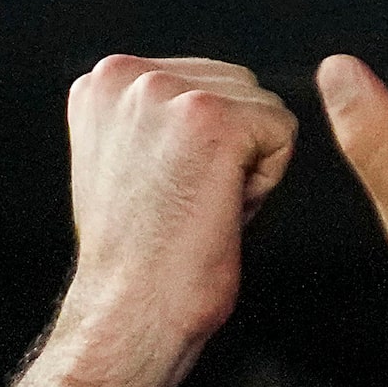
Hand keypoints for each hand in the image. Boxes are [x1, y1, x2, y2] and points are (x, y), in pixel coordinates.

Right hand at [53, 56, 297, 386]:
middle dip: (228, 148)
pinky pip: (283, 132)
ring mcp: (170, 92)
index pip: (202, 81)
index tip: (164, 188)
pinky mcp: (213, 119)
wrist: (130, 310)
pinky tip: (217, 208)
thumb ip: (155, 113)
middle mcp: (128, 75)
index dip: (201, 145)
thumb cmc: (137, 257)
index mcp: (104, 80)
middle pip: (237, 87)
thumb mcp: (126, 157)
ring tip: (196, 204)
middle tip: (183, 201)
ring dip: (246, 164)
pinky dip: (265, 182)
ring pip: (262, 109)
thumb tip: (209, 91)